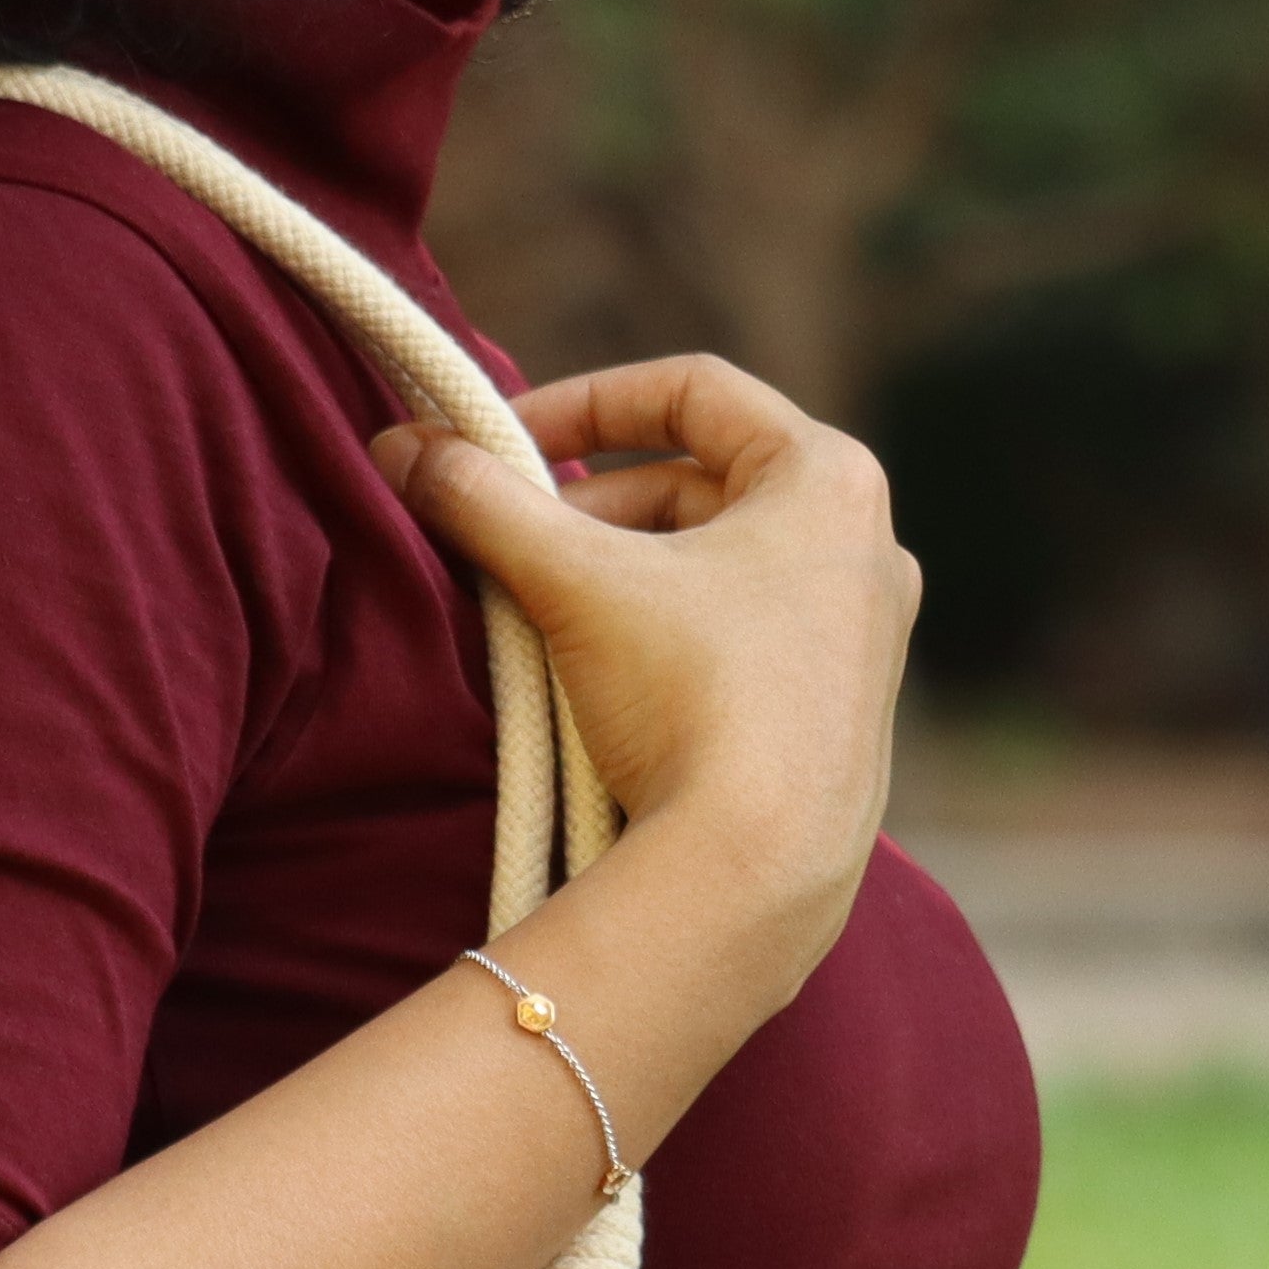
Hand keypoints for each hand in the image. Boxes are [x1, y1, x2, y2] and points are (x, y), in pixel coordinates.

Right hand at [371, 355, 917, 978]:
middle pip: (703, 485)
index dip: (585, 401)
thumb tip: (400, 449)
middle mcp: (868, 546)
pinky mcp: (842, 716)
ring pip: (720, 568)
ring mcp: (865, 638)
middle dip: (594, 507)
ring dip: (625, 576)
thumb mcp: (572, 582)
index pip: (694, 391)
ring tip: (546, 619)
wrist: (755, 876)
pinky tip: (606, 687)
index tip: (506, 441)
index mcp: (829, 478)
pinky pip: (743, 641)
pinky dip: (669, 639)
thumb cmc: (689, 701)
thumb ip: (484, 501)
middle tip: (512, 543)